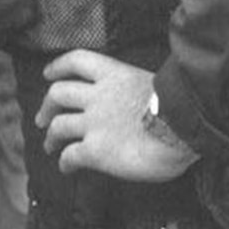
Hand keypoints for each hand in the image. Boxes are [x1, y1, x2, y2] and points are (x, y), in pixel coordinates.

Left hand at [35, 51, 197, 181]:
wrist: (184, 127)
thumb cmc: (181, 109)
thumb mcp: (154, 86)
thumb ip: (135, 92)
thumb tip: (137, 104)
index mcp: (114, 75)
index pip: (77, 61)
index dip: (59, 66)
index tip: (49, 74)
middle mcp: (98, 96)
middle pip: (58, 94)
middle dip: (47, 106)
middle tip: (43, 118)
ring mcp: (93, 123)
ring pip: (58, 126)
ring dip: (51, 136)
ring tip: (50, 145)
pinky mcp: (95, 150)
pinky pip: (70, 155)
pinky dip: (65, 162)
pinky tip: (67, 167)